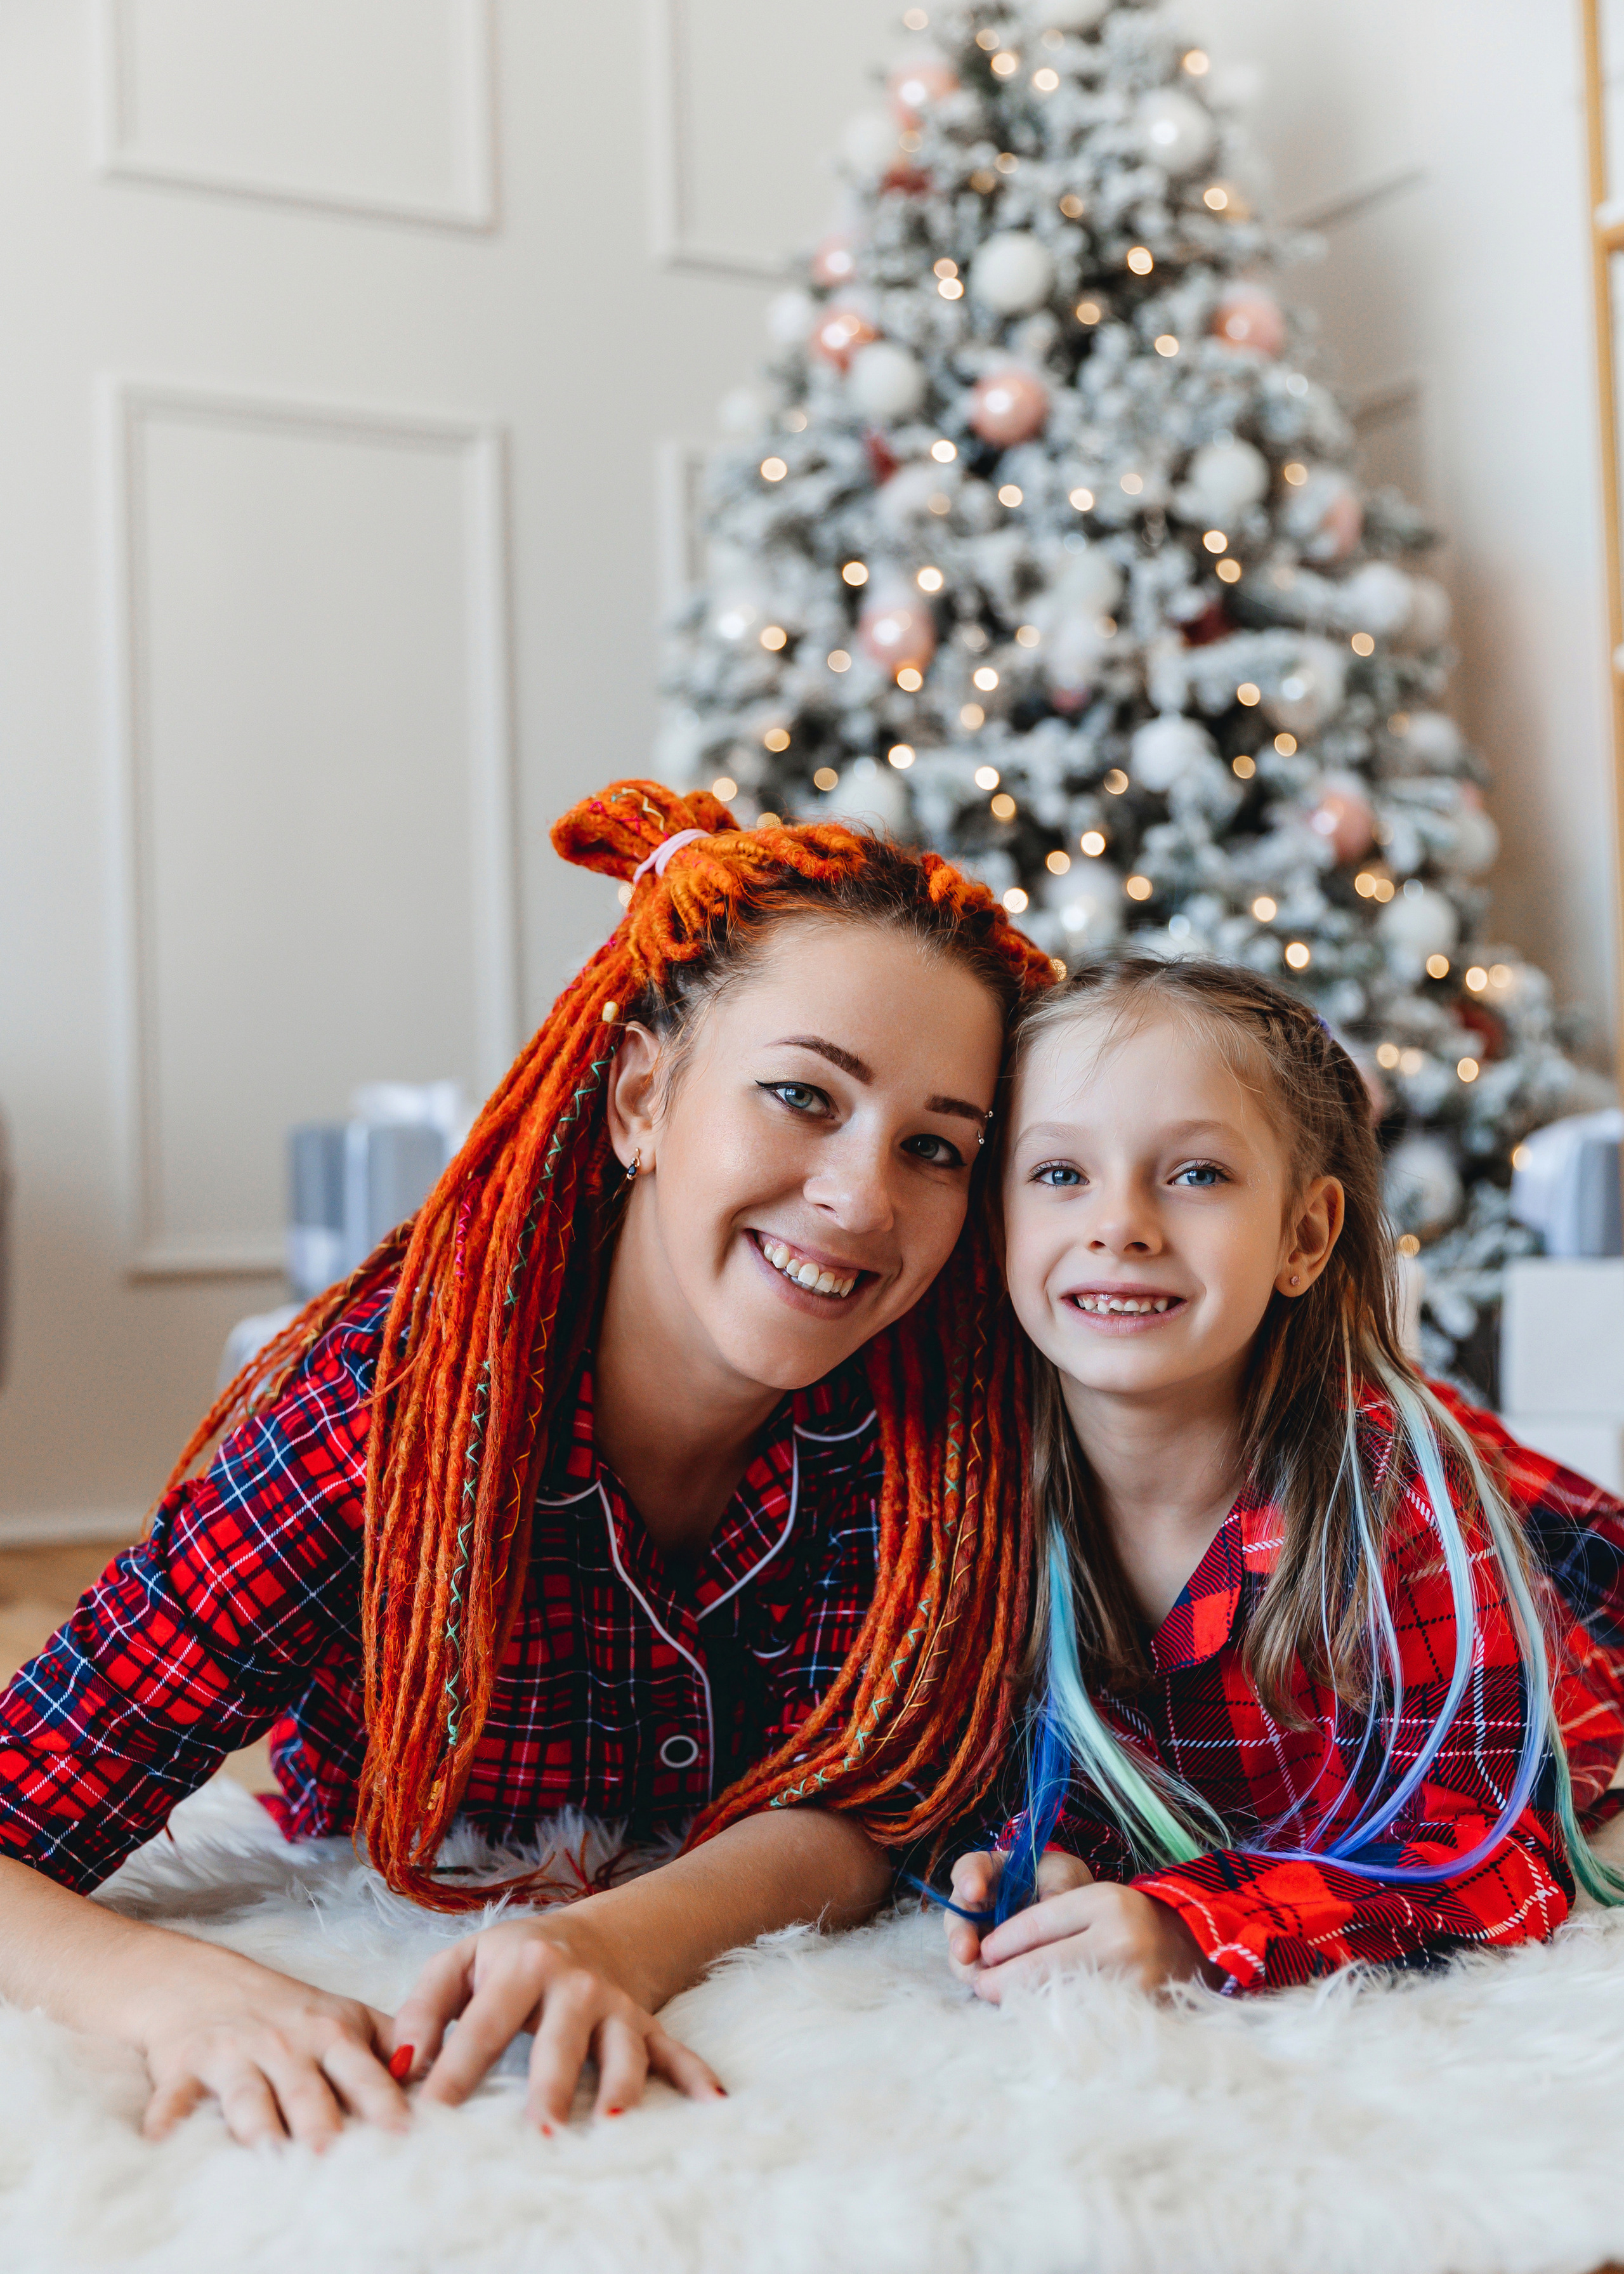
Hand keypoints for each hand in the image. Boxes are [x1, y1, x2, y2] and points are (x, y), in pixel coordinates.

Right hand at [134, 1943, 409, 2148]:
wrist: (199, 1980)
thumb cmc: (285, 2011)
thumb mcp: (344, 2016)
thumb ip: (390, 2045)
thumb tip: (441, 2079)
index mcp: (331, 2033)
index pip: (363, 2071)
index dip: (384, 2101)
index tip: (405, 2132)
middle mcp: (285, 2044)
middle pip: (306, 2089)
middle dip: (321, 2122)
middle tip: (334, 2155)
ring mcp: (235, 2055)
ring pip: (248, 2096)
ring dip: (258, 2127)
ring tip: (269, 2157)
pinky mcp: (185, 2067)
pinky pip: (176, 2098)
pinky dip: (167, 2120)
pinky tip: (161, 2141)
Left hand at [394, 1905, 723, 2129]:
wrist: (592, 1931)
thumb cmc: (512, 1958)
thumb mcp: (461, 1963)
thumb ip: (423, 2010)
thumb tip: (399, 2067)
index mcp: (521, 1967)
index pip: (482, 2027)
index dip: (455, 2071)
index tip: (430, 2116)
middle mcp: (574, 1986)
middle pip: (560, 2042)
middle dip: (551, 2088)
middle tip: (537, 2133)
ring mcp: (616, 2007)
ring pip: (622, 2051)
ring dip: (620, 2089)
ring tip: (612, 2127)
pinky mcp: (646, 2025)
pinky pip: (675, 2052)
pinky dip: (696, 2077)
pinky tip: (715, 2104)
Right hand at [941, 1847, 1093, 1976]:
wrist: (1076, 1908)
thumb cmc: (1062, 1880)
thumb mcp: (1063, 1876)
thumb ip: (1055, 1891)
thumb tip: (1052, 1921)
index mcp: (991, 1871)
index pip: (970, 1868)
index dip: (967, 1878)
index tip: (974, 1890)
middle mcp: (978, 1902)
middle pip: (958, 1915)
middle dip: (959, 1934)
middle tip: (964, 1950)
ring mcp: (981, 1933)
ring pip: (963, 1948)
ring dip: (967, 1965)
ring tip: (978, 1978)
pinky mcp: (990, 1959)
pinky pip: (981, 1971)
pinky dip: (987, 1981)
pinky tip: (996, 1991)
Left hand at [970, 1874, 1221, 1998]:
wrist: (1191, 1947)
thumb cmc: (1129, 1920)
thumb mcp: (1093, 1901)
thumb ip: (1049, 1920)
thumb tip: (992, 1952)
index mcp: (1103, 1902)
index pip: (1035, 1923)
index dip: (1001, 1941)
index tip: (983, 1953)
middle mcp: (1118, 1940)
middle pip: (1040, 1965)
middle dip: (1001, 1979)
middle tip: (979, 1985)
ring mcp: (1130, 1982)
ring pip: (1056, 1997)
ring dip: (1021, 2002)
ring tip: (1000, 2001)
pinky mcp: (1137, 2015)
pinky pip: (1081, 2019)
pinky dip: (1053, 2019)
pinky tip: (1036, 2018)